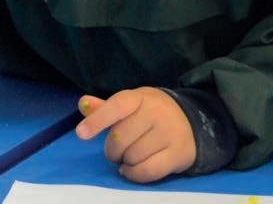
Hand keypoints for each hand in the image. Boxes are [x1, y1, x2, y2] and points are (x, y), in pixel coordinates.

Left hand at [75, 87, 195, 182]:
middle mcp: (156, 113)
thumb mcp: (131, 104)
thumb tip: (83, 103)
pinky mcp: (178, 154)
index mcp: (139, 98)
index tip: (81, 133)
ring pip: (133, 156)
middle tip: (116, 150)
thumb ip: (105, 107)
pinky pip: (148, 171)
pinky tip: (130, 170)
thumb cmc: (151, 113)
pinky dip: (134, 174)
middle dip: (112, 150)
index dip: (98, 120)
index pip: (116, 106)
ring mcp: (169, 133)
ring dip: (124, 161)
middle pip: (121, 138)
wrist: (191, 121)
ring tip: (128, 156)